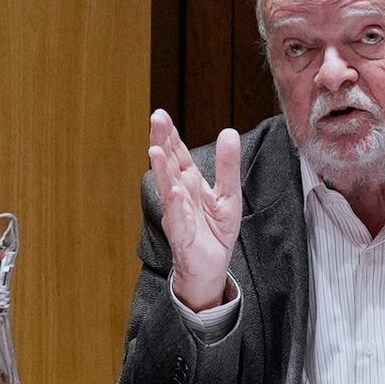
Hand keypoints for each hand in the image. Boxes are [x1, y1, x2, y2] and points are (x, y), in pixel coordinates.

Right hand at [148, 113, 246, 313]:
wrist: (212, 268)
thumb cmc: (215, 232)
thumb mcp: (229, 194)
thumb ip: (227, 165)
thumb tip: (229, 132)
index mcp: (189, 184)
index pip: (177, 155)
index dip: (170, 135)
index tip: (161, 115)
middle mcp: (179, 196)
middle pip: (168, 165)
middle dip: (161, 142)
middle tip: (156, 119)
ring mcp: (178, 216)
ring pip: (168, 190)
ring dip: (161, 171)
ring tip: (156, 152)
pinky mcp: (184, 238)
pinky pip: (179, 222)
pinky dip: (177, 208)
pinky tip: (175, 194)